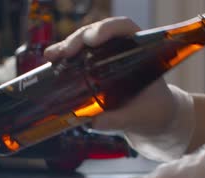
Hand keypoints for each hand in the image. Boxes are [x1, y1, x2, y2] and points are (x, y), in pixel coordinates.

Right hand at [44, 17, 193, 160]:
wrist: (152, 118)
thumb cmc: (153, 111)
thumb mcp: (139, 116)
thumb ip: (118, 119)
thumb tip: (93, 121)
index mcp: (140, 50)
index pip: (123, 28)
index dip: (107, 28)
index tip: (93, 39)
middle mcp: (121, 49)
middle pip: (98, 33)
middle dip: (80, 39)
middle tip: (68, 52)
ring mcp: (105, 58)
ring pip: (84, 42)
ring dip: (67, 46)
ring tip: (53, 56)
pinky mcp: (93, 69)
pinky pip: (76, 58)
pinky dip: (63, 58)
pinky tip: (51, 61)